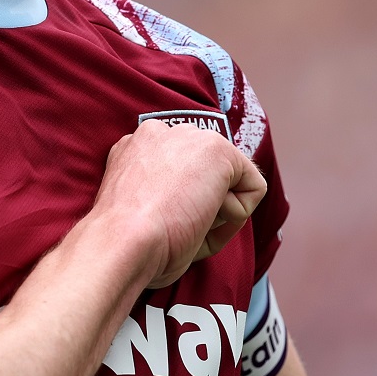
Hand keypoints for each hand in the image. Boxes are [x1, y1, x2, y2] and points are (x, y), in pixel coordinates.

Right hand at [95, 120, 266, 288]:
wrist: (123, 240)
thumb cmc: (127, 241)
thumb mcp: (136, 207)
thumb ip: (164, 194)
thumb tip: (207, 205)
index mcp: (133, 149)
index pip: (178, 174)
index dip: (180, 206)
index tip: (164, 224)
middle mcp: (159, 134)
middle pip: (203, 175)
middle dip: (201, 204)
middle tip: (176, 226)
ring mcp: (190, 138)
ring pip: (227, 182)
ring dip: (215, 211)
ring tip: (185, 223)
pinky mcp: (218, 150)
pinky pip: (253, 188)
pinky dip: (237, 215)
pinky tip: (203, 218)